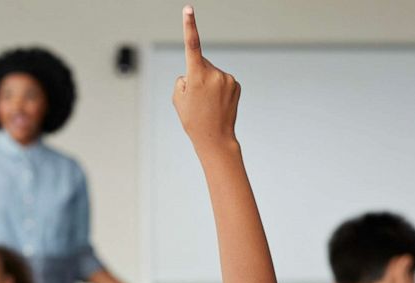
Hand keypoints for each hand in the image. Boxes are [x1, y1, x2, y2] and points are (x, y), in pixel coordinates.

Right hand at [172, 5, 239, 151]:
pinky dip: (218, 88)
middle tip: (197, 99)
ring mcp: (227, 78)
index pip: (192, 45)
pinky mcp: (236, 83)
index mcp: (196, 75)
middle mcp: (214, 73)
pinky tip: (217, 103)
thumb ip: (183, 78)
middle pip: (201, 64)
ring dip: (208, 83)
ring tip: (208, 103)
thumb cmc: (192, 119)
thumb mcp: (178, 98)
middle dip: (197, 75)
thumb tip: (194, 70)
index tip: (188, 9)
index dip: (189, 25)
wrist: (215, 137)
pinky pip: (222, 80)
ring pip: (212, 72)